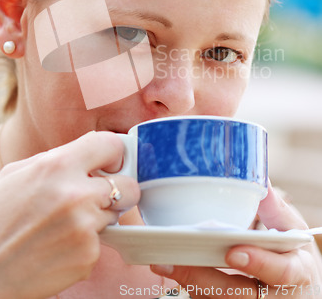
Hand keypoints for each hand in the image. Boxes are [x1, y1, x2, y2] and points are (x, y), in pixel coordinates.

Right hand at [0, 131, 139, 298]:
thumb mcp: (18, 173)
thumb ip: (57, 158)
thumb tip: (89, 150)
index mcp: (58, 166)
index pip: (110, 144)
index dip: (113, 154)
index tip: (110, 164)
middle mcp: (76, 194)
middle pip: (128, 185)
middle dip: (118, 190)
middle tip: (98, 196)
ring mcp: (85, 227)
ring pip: (115, 215)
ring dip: (98, 218)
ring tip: (66, 224)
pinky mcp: (88, 255)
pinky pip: (100, 243)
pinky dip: (85, 245)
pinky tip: (60, 246)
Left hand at [151, 181, 321, 297]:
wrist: (300, 292)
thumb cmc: (292, 256)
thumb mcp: (291, 231)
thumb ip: (274, 207)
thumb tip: (258, 176)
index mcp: (296, 273)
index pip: (280, 272)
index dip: (257, 262)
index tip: (232, 250)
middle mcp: (276, 297)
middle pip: (238, 294)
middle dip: (204, 278)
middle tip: (173, 258)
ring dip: (190, 283)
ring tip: (163, 261)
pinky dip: (191, 286)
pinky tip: (171, 269)